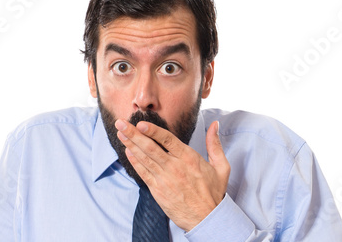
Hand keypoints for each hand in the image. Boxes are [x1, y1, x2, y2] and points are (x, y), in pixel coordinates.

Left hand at [115, 119, 229, 231]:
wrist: (207, 218)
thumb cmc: (213, 192)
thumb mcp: (221, 167)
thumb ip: (215, 144)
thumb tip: (215, 124)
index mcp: (189, 158)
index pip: (168, 140)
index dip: (153, 131)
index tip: (141, 123)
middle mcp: (175, 167)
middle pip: (150, 147)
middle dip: (133, 134)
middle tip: (120, 123)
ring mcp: (165, 179)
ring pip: (144, 159)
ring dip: (130, 145)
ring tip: (120, 133)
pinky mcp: (158, 190)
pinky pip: (143, 173)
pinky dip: (134, 162)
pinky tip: (127, 151)